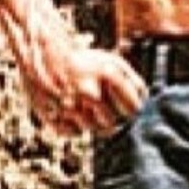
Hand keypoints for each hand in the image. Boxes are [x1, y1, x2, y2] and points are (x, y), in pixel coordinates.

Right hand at [22, 37, 148, 136]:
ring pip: (93, 130)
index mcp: (109, 75)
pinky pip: (73, 133)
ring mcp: (70, 107)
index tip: (131, 111)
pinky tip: (72, 111)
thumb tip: (145, 102)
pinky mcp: (53, 117)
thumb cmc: (84, 61)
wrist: (43, 56)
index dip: (133, 111)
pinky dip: (75, 126)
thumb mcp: (112, 62)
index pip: (132, 107)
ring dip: (94, 123)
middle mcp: (90, 92)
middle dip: (113, 120)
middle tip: (109, 112)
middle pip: (112, 123)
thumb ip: (132, 80)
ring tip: (88, 108)